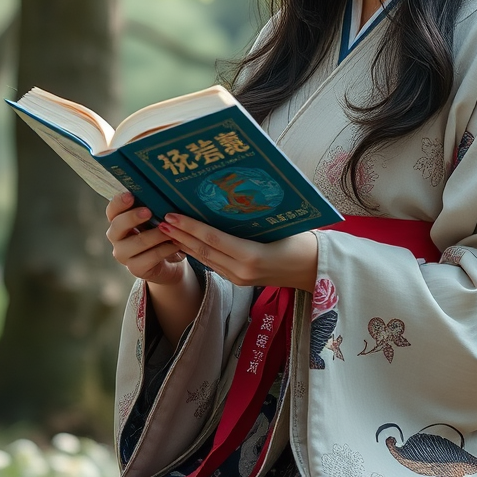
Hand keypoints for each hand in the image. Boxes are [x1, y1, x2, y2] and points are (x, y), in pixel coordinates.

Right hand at [105, 191, 187, 285]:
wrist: (168, 261)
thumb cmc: (160, 232)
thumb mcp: (156, 218)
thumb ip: (154, 206)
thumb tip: (163, 189)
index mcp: (118, 220)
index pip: (112, 210)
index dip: (119, 202)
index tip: (131, 196)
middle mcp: (116, 237)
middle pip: (117, 225)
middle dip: (133, 217)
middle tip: (148, 211)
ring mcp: (124, 255)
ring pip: (137, 242)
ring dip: (156, 234)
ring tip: (171, 229)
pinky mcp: (135, 269)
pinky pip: (151, 257)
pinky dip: (165, 249)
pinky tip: (176, 244)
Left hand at [158, 213, 318, 292]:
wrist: (315, 270)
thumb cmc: (302, 241)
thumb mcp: (280, 224)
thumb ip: (252, 217)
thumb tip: (230, 195)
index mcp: (252, 255)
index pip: (213, 239)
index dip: (190, 227)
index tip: (172, 215)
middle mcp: (242, 270)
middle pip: (204, 250)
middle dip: (180, 235)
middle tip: (162, 219)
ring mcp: (240, 278)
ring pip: (206, 259)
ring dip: (185, 244)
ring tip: (168, 229)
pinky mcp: (241, 281)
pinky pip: (214, 265)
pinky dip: (199, 252)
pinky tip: (188, 242)